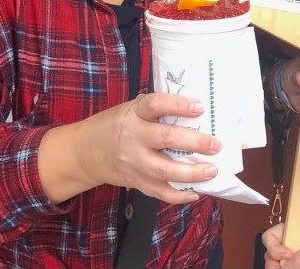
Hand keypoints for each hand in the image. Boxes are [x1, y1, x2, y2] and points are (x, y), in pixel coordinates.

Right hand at [38, 92, 220, 204]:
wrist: (83, 152)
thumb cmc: (115, 124)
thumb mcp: (131, 109)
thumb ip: (156, 110)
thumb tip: (196, 109)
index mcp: (133, 113)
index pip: (156, 104)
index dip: (178, 105)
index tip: (200, 107)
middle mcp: (133, 137)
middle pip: (166, 139)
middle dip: (195, 143)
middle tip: (216, 145)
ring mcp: (133, 162)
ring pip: (164, 170)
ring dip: (191, 173)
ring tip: (212, 171)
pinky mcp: (135, 181)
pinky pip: (159, 191)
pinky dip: (178, 195)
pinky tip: (196, 192)